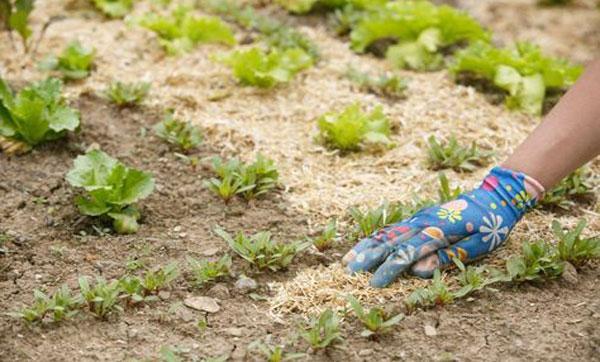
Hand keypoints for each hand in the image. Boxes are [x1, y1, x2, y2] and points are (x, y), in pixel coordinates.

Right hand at [342, 166, 543, 287]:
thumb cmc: (490, 225)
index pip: (407, 253)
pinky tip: (365, 246)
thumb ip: (447, 256)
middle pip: (390, 241)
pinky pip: (393, 228)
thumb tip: (419, 270)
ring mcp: (419, 218)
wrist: (494, 197)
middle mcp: (423, 222)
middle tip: (348, 271)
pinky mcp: (418, 217)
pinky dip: (376, 237)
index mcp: (438, 231)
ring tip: (347, 260)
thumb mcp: (477, 245)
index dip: (389, 269)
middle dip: (368, 256)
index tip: (374, 284)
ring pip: (387, 232)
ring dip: (366, 246)